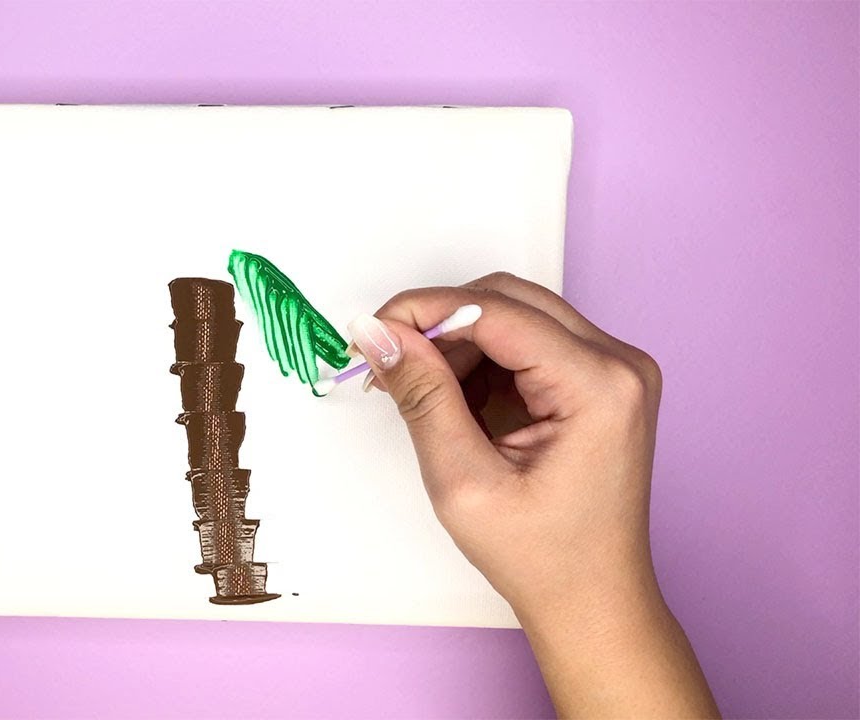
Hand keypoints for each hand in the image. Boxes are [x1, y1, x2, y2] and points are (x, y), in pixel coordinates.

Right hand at [349, 273, 716, 716]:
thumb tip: (380, 335)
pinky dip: (480, 360)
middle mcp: (618, 365)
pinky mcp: (597, 379)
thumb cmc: (543, 556)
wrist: (591, 598)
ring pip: (514, 315)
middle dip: (438, 323)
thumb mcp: (463, 481)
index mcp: (600, 387)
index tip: (374, 330)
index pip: (498, 311)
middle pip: (508, 301)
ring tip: (415, 389)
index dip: (426, 311)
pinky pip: (526, 341)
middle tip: (386, 359)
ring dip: (457, 342)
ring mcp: (613, 370)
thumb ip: (422, 397)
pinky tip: (453, 399)